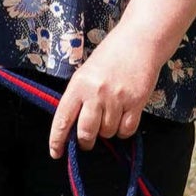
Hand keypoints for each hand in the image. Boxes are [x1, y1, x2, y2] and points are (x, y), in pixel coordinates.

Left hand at [48, 25, 163, 156]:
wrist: (139, 42)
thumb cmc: (110, 56)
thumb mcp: (85, 72)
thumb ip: (79, 96)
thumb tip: (73, 125)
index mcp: (78, 85)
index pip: (62, 119)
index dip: (57, 140)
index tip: (56, 153)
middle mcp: (95, 94)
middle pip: (86, 133)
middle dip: (85, 141)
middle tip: (87, 140)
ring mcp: (116, 99)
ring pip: (107, 132)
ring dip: (107, 131)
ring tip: (110, 115)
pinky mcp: (136, 102)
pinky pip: (127, 129)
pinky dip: (124, 130)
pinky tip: (123, 119)